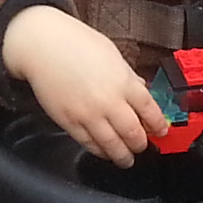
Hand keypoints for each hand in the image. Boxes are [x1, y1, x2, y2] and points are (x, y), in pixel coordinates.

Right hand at [1, 7, 170, 164]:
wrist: (42, 45)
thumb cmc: (76, 43)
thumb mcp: (112, 54)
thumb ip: (128, 76)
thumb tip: (141, 91)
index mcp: (124, 82)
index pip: (150, 111)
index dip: (158, 125)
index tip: (161, 130)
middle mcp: (109, 101)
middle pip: (133, 134)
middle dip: (141, 144)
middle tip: (142, 146)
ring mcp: (88, 114)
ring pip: (112, 145)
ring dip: (123, 156)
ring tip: (126, 159)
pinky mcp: (69, 122)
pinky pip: (89, 144)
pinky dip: (100, 151)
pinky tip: (104, 152)